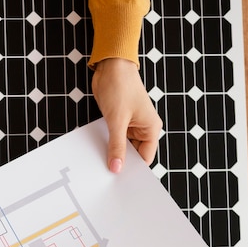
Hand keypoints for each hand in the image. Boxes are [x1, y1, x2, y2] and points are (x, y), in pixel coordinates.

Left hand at [91, 58, 162, 172]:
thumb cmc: (120, 86)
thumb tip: (116, 167)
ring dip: (111, 153)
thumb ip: (116, 146)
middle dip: (121, 162)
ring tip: (99, 166)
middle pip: (132, 155)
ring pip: (121, 148)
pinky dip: (106, 144)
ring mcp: (130, 126)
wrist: (110, 66)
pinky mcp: (117, 122)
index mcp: (151, 129)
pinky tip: (96, 152)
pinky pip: (112, 139)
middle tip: (106, 176)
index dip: (133, 169)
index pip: (145, 158)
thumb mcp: (117, 120)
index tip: (120, 180)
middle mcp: (142, 129)